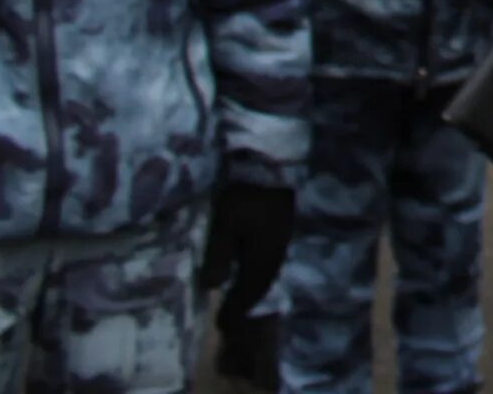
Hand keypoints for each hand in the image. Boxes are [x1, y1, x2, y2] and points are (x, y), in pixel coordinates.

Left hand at [198, 181, 295, 316]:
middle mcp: (276, 255)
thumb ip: (218, 256)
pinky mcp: (281, 233)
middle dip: (245, 304)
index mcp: (263, 258)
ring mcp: (281, 243)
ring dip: (252, 291)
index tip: (222, 326)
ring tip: (239, 300)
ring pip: (266, 276)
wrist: (274, 166)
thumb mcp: (225, 224)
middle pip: (260, 287)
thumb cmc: (246, 195)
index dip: (236, 310)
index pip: (249, 292)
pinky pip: (268, 264)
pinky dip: (257, 276)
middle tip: (230, 319)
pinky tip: (248, 273)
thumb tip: (211, 288)